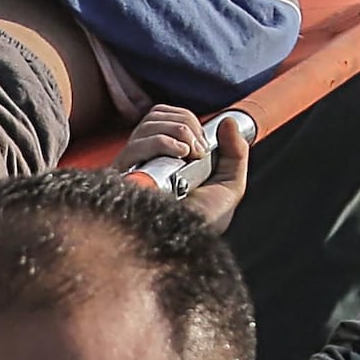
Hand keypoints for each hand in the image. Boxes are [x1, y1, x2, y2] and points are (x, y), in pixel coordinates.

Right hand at [120, 105, 252, 225]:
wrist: (187, 244)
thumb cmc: (202, 223)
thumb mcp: (229, 186)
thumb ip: (235, 152)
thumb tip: (227, 121)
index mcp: (166, 156)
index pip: (166, 116)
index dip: (187, 120)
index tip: (203, 146)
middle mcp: (146, 157)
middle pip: (157, 114)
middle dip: (186, 124)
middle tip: (199, 152)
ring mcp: (133, 165)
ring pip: (148, 124)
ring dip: (177, 131)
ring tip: (189, 155)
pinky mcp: (123, 176)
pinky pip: (138, 144)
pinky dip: (163, 142)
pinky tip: (178, 155)